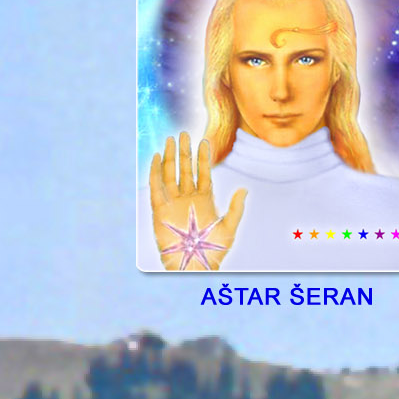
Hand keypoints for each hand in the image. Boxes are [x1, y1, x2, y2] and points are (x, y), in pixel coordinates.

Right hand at [148, 131, 246, 270]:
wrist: (193, 264)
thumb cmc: (212, 251)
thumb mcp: (229, 228)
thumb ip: (235, 208)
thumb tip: (244, 190)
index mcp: (204, 200)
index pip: (203, 173)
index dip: (203, 158)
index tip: (203, 141)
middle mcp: (187, 198)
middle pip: (185, 169)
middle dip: (184, 152)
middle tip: (184, 134)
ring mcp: (173, 202)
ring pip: (170, 174)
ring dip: (170, 157)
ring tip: (170, 139)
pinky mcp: (160, 210)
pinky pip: (156, 187)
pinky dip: (154, 172)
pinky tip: (155, 157)